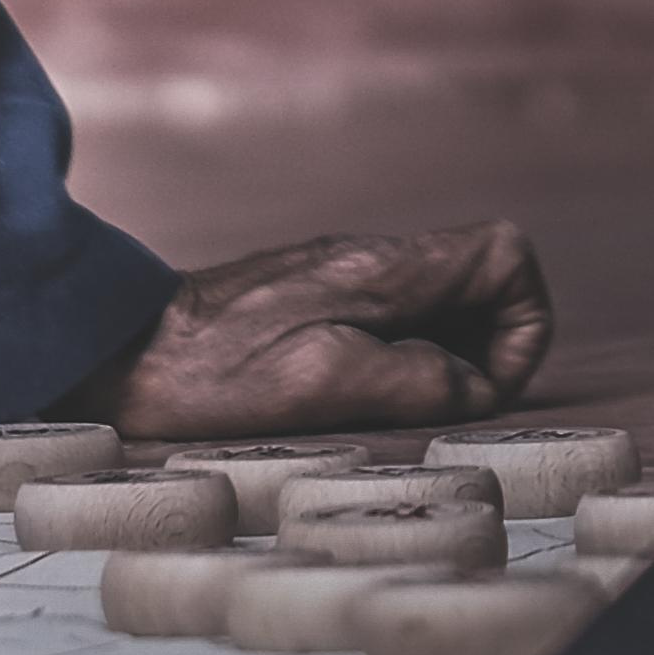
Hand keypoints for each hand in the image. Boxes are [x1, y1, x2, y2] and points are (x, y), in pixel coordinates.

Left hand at [60, 219, 553, 437]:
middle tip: (450, 400)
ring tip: (404, 402)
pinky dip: (407, 355)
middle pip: (482, 277)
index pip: (504, 252)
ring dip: (451, 355)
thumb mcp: (325, 383)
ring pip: (442, 300)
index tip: (483, 381)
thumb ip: (414, 377)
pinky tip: (364, 393)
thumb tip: (473, 384)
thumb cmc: (219, 371)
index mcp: (379, 269)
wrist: (130, 346)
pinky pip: (397, 315)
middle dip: (494, 345)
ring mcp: (342, 275)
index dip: (523, 322)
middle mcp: (368, 259)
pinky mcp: (316, 296)